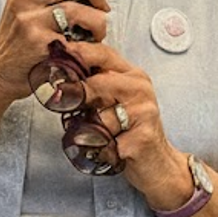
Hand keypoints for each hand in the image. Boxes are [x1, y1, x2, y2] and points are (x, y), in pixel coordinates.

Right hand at [0, 0, 111, 107]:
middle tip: (103, 5)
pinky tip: (87, 49)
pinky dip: (89, 45)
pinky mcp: (37, 45)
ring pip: (75, 8)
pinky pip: (74, 39)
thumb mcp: (25, 5)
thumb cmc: (19, 40)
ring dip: (98, 21)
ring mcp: (28, 20)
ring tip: (97, 32)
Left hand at [63, 40, 187, 205]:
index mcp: (133, 76)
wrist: (158, 164)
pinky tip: (110, 148)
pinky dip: (101, 148)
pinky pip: (106, 139)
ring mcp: (144, 111)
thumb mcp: (115, 101)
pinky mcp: (143, 135)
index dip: (79, 53)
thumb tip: (62, 73)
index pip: (104, 53)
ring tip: (100, 136)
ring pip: (98, 115)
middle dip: (78, 98)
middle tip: (71, 108)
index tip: (59, 54)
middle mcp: (140, 89)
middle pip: (96, 84)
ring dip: (91, 131)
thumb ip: (95, 84)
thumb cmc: (132, 132)